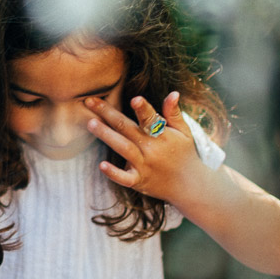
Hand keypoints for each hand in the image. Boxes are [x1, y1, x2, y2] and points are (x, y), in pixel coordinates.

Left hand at [85, 91, 205, 202]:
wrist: (189, 186)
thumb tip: (173, 93)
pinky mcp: (138, 181)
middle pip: (127, 129)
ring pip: (123, 148)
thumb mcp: (184, 132)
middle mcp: (152, 149)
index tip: (135, 99)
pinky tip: (101, 165)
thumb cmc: (184, 153)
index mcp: (163, 135)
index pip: (151, 119)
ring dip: (106, 135)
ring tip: (91, 123)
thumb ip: (173, 113)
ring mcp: (144, 165)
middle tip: (90, 102)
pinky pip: (125, 178)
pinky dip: (114, 173)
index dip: (144, 110)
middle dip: (108, 114)